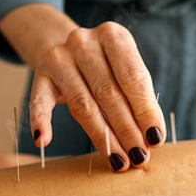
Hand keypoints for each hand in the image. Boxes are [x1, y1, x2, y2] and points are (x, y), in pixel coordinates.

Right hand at [0, 4, 164, 171]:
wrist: (67, 46)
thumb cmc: (108, 64)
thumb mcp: (127, 68)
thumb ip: (140, 97)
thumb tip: (152, 138)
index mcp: (112, 35)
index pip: (132, 77)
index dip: (145, 111)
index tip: (155, 139)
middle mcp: (83, 42)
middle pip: (108, 93)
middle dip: (127, 129)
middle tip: (139, 157)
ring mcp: (59, 57)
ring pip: (82, 104)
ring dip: (102, 137)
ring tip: (118, 160)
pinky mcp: (41, 75)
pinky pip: (39, 101)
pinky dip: (40, 122)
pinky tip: (43, 141)